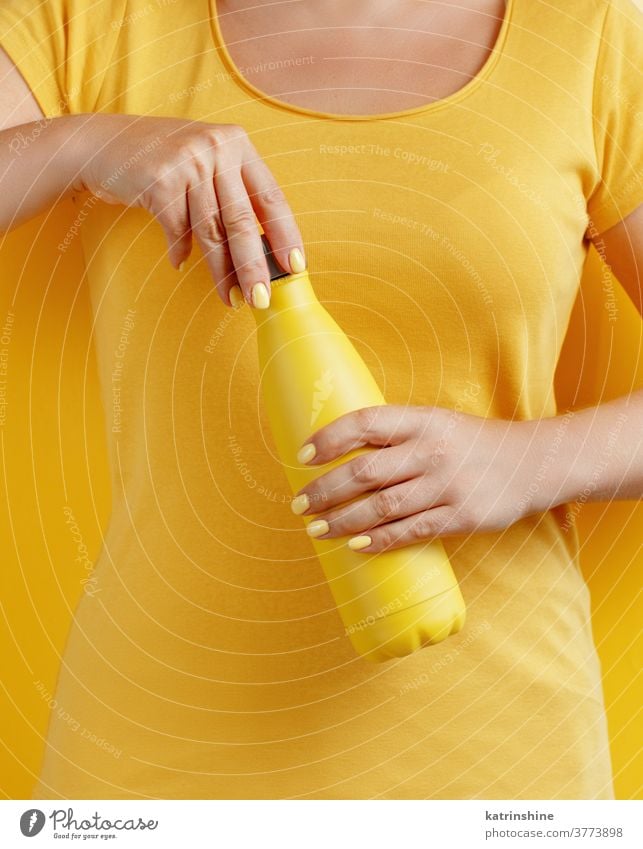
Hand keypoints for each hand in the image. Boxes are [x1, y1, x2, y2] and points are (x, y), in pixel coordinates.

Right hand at [76, 114, 303, 306]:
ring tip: (231, 299)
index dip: (286, 235)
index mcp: (237, 145)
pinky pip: (177, 230)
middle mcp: (217, 148)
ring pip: (211, 231)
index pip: (271, 197)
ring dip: (222, 272)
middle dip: (254, 267)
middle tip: (263, 299)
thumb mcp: (207, 163)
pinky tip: (179, 264)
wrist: (104, 143)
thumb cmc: (164, 162)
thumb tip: (263, 253)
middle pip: (242, 220)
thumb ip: (234, 194)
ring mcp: (187, 161)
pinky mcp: (159, 179)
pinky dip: (179, 252)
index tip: (295, 267)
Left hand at [291, 405, 560, 551]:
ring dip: (342, 520)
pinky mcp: (462, 516)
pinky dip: (379, 541)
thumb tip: (340, 452)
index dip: (328, 439)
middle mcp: (432, 450)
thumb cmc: (472, 443)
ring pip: (381, 507)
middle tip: (299, 505)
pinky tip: (355, 546)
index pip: (365, 424)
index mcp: (423, 420)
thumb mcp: (437, 422)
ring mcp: (447, 485)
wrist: (534, 462)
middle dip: (324, 490)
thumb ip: (397, 434)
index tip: (301, 456)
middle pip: (364, 472)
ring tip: (316, 529)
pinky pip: (411, 532)